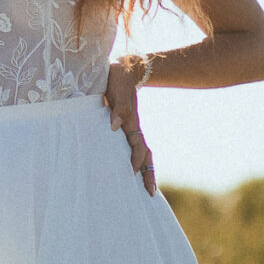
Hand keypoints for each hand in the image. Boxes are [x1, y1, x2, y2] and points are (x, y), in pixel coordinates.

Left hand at [104, 61, 155, 194]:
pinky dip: (131, 162)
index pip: (138, 146)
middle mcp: (133, 129)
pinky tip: (127, 173)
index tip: (133, 173)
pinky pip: (129, 149)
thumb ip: (119, 107)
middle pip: (145, 155)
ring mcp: (129, 130)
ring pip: (140, 154)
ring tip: (143, 190)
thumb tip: (114, 126)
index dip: (137, 160)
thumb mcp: (118, 89)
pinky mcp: (123, 128)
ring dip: (143, 171)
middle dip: (148, 174)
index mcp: (132, 123)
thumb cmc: (119, 79)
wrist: (123, 70)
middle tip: (150, 194)